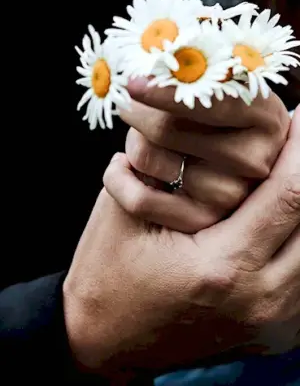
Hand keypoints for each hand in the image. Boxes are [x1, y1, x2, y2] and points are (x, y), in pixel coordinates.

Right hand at [63, 107, 299, 378]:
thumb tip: (220, 124)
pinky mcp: (277, 331)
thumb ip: (175, 163)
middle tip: (299, 139)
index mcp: (222, 267)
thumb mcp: (131, 209)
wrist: (105, 340)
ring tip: (291, 171)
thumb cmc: (108, 270)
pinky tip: (282, 215)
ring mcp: (274, 322)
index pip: (289, 192)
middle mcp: (260, 299)